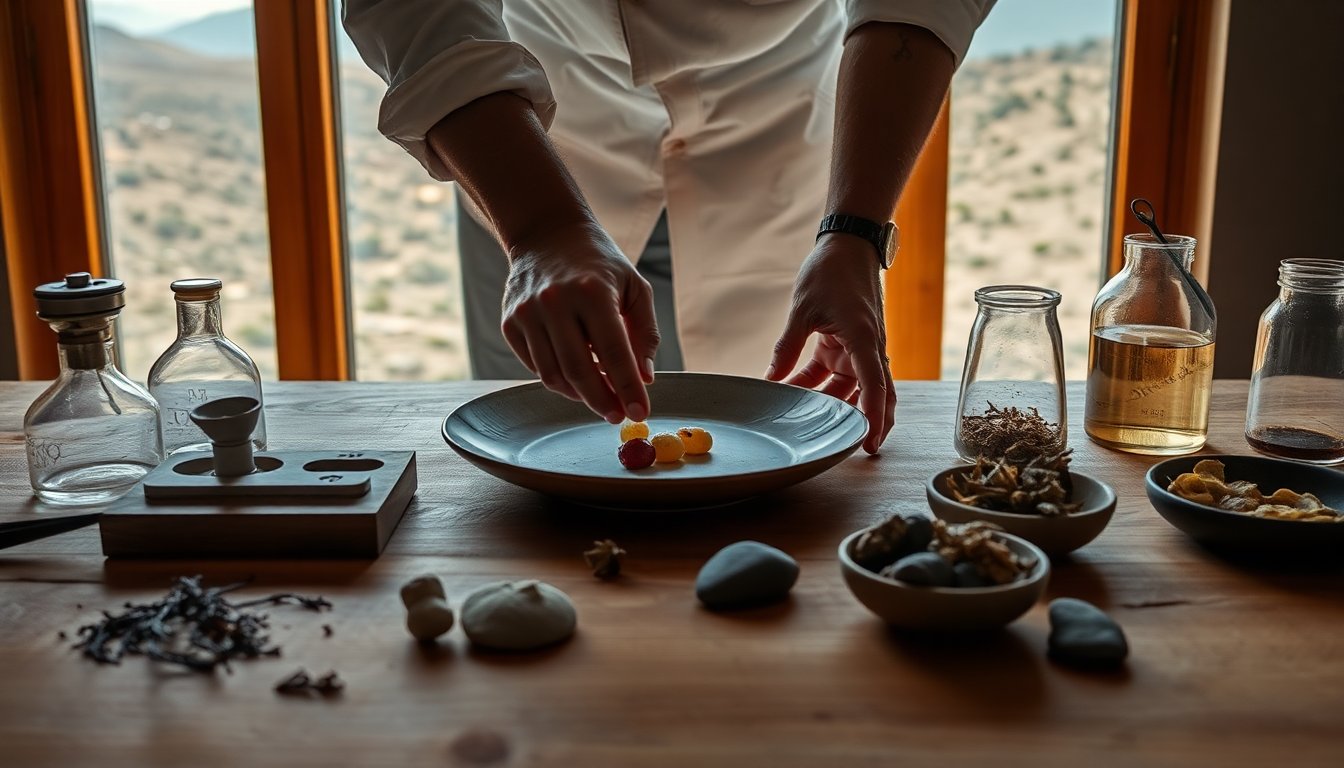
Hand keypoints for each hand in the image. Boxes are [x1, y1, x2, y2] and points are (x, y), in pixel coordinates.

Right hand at [501, 222, 657, 423]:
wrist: (547, 232)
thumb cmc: (599, 263)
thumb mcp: (634, 286)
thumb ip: (644, 333)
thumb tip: (644, 379)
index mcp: (592, 292)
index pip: (614, 352)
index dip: (628, 388)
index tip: (640, 413)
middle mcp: (555, 302)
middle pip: (579, 371)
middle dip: (602, 401)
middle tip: (617, 415)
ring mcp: (527, 314)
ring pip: (553, 375)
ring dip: (580, 395)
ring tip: (600, 396)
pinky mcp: (510, 323)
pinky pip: (536, 366)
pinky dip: (558, 379)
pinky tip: (577, 376)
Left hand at [766, 234, 896, 453]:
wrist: (848, 244)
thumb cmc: (831, 271)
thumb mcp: (803, 309)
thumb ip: (787, 347)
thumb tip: (771, 380)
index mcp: (863, 339)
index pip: (874, 386)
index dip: (873, 417)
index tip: (869, 442)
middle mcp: (868, 347)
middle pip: (875, 394)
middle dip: (867, 422)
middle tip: (853, 451)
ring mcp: (860, 347)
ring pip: (852, 388)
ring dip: (835, 405)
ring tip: (812, 427)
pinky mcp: (849, 343)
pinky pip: (837, 373)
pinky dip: (820, 386)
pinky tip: (796, 395)